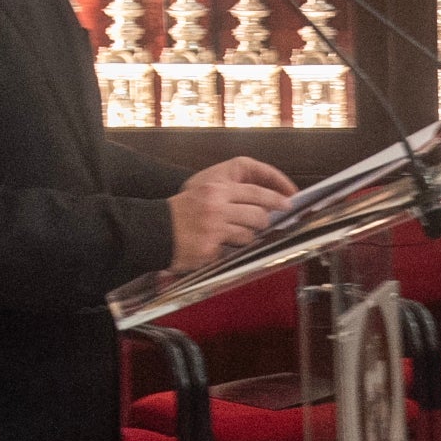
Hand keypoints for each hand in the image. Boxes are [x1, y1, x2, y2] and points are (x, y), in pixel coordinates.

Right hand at [169, 156, 293, 269]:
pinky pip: (232, 251)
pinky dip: (227, 251)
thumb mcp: (202, 193)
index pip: (255, 192)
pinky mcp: (210, 248)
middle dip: (265, 221)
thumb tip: (258, 204)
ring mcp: (214, 229)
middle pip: (258, 215)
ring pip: (248, 235)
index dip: (276, 197)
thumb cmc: (179, 213)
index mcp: (215, 189)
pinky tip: (216, 248)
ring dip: (246, 238)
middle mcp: (216, 206)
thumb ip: (227, 196)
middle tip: (266, 223)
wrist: (153, 230)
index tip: (288, 202)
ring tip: (232, 237)